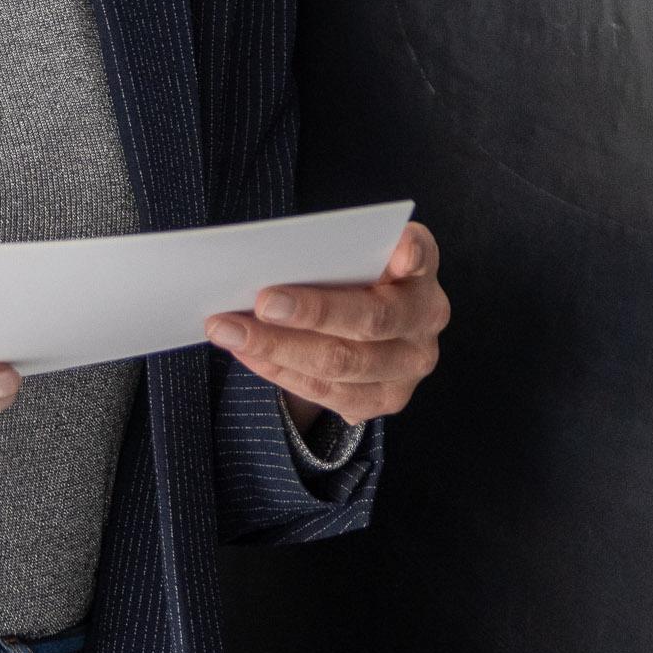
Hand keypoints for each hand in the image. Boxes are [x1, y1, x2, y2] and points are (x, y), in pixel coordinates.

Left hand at [206, 220, 448, 425]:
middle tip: (262, 301)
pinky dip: (277, 370)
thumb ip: (341, 251)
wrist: (373, 336)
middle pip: (370, 320)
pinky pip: (323, 392)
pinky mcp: (383, 400)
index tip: (399, 252)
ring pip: (338, 364)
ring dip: (276, 347)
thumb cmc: (356, 282)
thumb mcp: (360, 258)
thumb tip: (283, 257)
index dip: (412, 256)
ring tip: (228, 328)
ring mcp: (406, 370)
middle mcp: (425, 324)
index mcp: (422, 276)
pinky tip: (244, 351)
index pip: (422, 260)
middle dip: (312, 311)